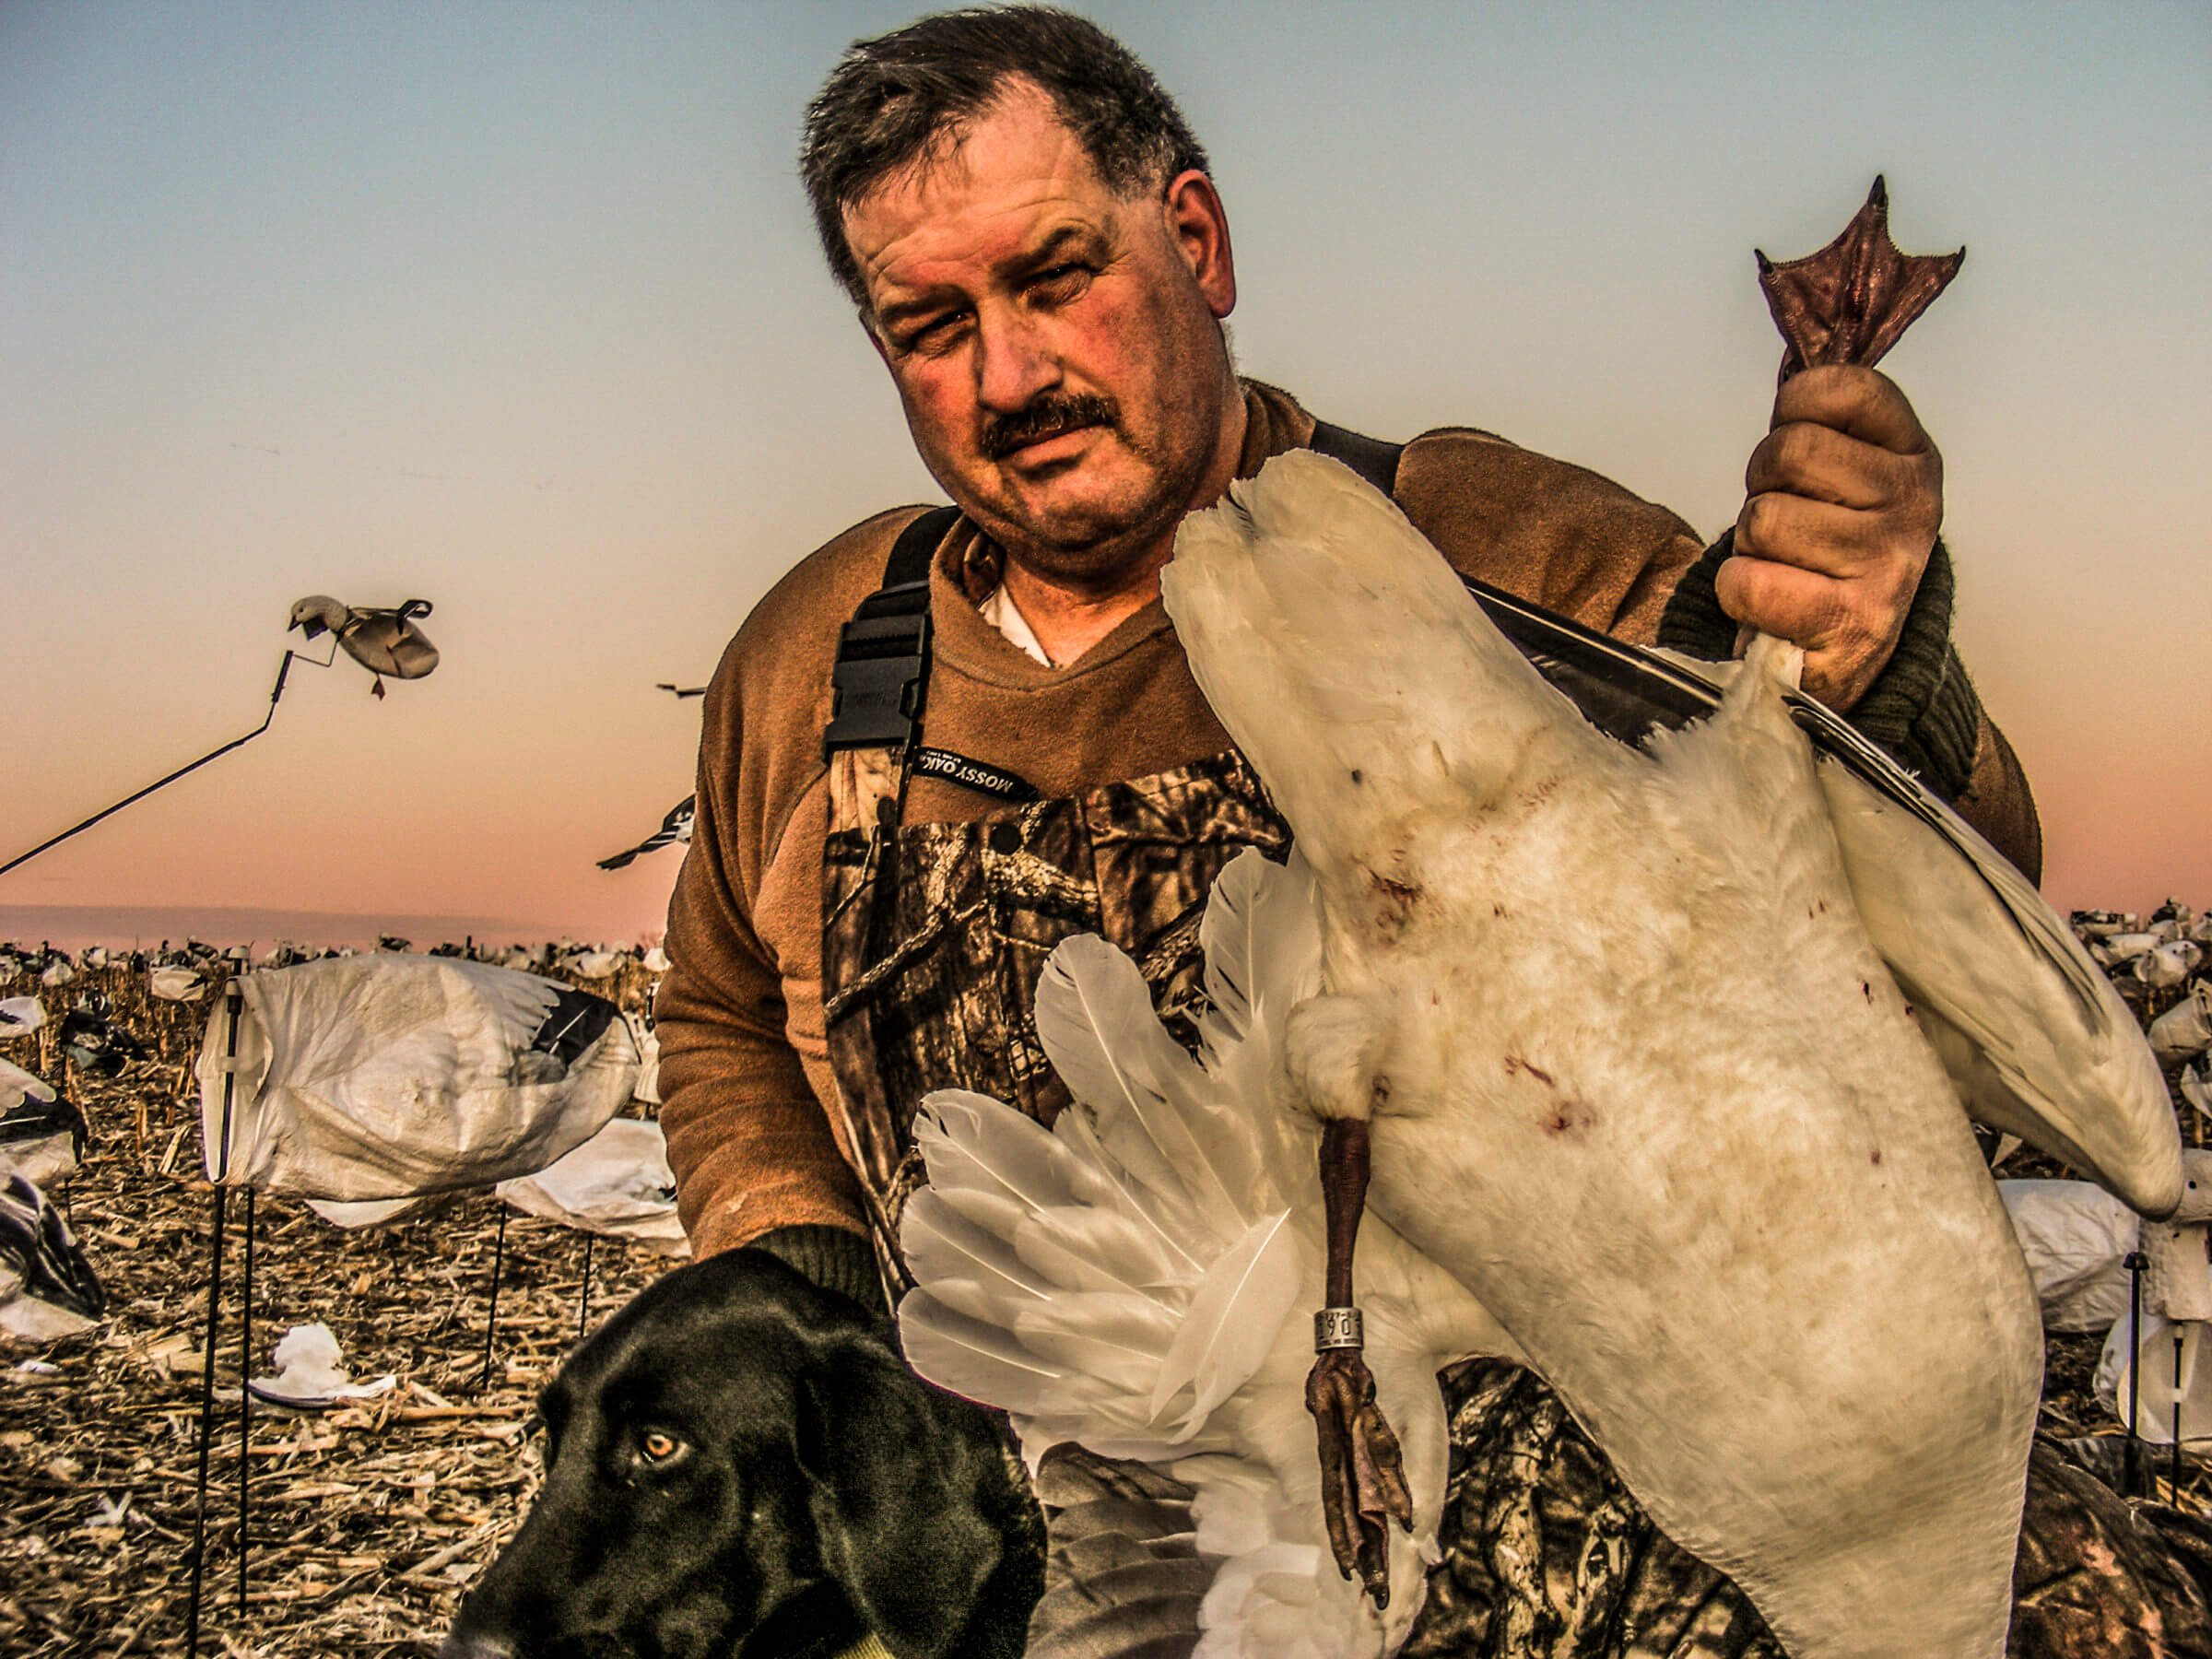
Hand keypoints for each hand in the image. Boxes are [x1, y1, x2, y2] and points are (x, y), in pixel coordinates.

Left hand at [1718, 365, 1942, 711]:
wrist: (1844, 656)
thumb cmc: (1825, 553)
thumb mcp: (1841, 478)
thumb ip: (1823, 423)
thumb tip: (1800, 356)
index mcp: (1912, 455)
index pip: (1839, 388)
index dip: (1793, 412)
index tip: (1798, 453)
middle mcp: (1913, 504)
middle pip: (1788, 451)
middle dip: (1761, 486)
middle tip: (1781, 522)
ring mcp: (1888, 564)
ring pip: (1764, 518)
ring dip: (1750, 547)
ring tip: (1782, 566)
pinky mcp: (1851, 622)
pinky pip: (1749, 581)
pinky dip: (1738, 593)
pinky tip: (1771, 603)